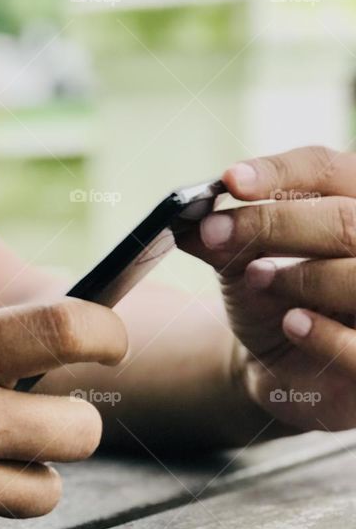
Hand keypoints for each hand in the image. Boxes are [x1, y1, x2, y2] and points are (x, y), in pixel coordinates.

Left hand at [178, 145, 355, 431]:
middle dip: (278, 224)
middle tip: (217, 233)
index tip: (230, 181)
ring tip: (257, 278)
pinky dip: (321, 332)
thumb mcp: (242, 260)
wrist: (278, 359)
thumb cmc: (270, 295)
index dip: (281, 172)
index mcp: (354, 204)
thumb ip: (224, 237)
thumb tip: (188, 221)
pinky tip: (292, 324)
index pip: (328, 170)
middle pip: (345, 220)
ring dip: (302, 276)